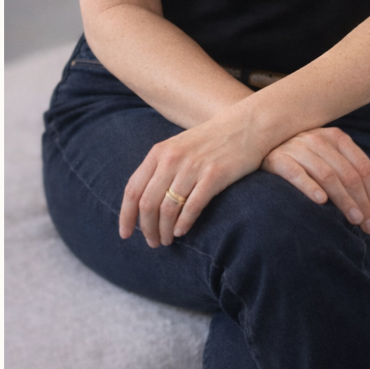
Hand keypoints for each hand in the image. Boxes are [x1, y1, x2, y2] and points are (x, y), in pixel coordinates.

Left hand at [119, 114, 266, 246]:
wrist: (245, 126)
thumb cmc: (209, 141)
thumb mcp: (177, 148)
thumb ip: (159, 169)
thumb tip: (142, 203)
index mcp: (158, 152)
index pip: (133, 189)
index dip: (126, 215)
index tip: (124, 234)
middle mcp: (171, 159)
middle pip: (148, 203)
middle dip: (146, 228)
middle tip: (152, 243)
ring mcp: (192, 167)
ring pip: (168, 208)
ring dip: (164, 230)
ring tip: (166, 241)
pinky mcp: (214, 175)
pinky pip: (192, 206)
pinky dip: (184, 223)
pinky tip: (180, 232)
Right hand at [262, 126, 369, 233]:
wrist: (258, 143)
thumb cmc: (302, 156)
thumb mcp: (331, 156)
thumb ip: (356, 166)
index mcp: (334, 136)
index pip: (363, 167)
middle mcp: (317, 138)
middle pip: (349, 174)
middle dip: (363, 203)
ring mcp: (295, 146)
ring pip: (328, 175)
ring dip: (344, 200)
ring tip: (354, 220)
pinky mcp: (276, 157)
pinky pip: (295, 172)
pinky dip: (309, 186)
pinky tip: (321, 202)